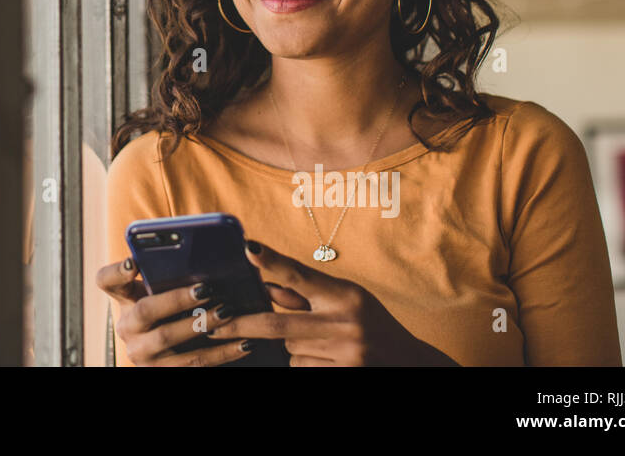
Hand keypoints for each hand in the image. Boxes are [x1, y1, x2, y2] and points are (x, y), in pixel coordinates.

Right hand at [96, 258, 254, 365]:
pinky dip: (221, 353)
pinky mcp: (161, 372)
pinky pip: (193, 364)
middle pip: (145, 311)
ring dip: (201, 326)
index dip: (118, 271)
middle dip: (177, 300)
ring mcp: (142, 354)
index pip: (107, 280)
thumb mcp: (162, 290)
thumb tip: (203, 252)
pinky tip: (244, 342)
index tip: (134, 262)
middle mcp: (126, 327)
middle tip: (206, 289)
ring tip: (228, 313)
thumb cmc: (172, 307)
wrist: (169, 350)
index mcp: (123, 299)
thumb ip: (169, 272)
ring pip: (168, 341)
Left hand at [207, 239, 458, 366]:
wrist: (410, 363)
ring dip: (292, 347)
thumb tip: (265, 284)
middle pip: (276, 323)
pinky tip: (327, 359)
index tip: (249, 249)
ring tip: (322, 344)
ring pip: (288, 350)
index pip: (302, 275)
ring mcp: (344, 354)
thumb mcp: (347, 300)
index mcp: (347, 296)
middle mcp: (345, 324)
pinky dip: (304, 364)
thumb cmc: (373, 324)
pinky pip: (301, 368)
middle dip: (242, 323)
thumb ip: (307, 294)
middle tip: (214, 323)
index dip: (273, 262)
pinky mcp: (342, 375)